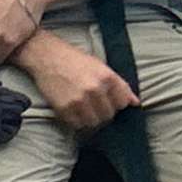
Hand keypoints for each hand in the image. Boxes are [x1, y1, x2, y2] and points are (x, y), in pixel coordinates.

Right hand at [23, 35, 138, 131]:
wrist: (46, 56)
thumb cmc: (74, 60)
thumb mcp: (100, 66)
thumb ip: (119, 85)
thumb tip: (135, 102)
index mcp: (107, 77)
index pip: (122, 103)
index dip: (116, 104)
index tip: (108, 101)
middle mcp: (95, 89)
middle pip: (108, 115)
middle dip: (103, 112)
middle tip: (93, 104)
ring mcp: (79, 100)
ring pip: (94, 122)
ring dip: (90, 118)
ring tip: (83, 108)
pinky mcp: (65, 108)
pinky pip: (77, 125)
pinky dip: (76, 121)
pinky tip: (73, 110)